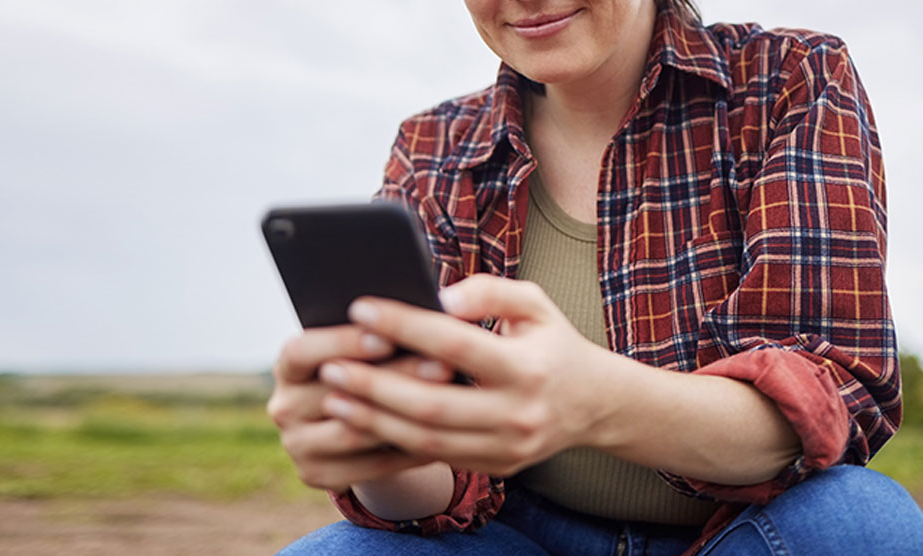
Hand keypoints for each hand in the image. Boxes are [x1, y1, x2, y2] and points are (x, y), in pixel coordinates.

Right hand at [266, 325, 453, 490]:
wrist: (351, 419)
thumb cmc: (365, 366)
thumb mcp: (360, 346)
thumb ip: (376, 330)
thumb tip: (421, 313)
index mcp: (287, 366)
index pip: (300, 352)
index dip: (341, 343)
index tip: (387, 336)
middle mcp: (284, 407)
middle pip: (337, 393)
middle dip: (394, 377)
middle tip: (442, 365)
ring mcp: (297, 446)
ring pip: (353, 433)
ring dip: (403, 416)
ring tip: (449, 400)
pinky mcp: (317, 475)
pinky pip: (370, 467)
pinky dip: (408, 451)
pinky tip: (443, 433)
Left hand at [320, 274, 618, 475]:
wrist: (593, 404)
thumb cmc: (551, 342)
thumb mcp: (535, 303)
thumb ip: (489, 291)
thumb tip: (439, 295)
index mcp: (528, 368)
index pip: (455, 344)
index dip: (404, 325)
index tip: (360, 307)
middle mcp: (519, 414)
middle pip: (431, 404)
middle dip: (374, 386)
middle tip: (330, 366)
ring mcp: (507, 449)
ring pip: (426, 439)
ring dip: (374, 420)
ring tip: (335, 397)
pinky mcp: (496, 468)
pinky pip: (436, 457)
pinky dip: (394, 440)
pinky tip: (362, 421)